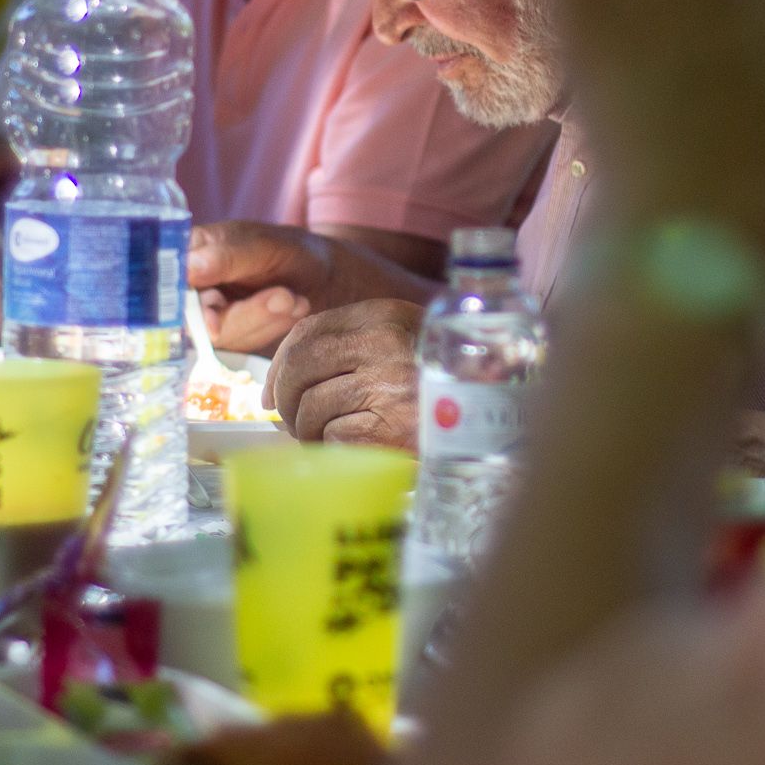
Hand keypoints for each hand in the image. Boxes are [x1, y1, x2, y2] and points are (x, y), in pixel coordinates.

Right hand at [187, 221, 430, 355]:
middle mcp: (193, 288)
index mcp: (190, 254)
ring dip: (266, 320)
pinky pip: (245, 346)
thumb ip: (228, 255)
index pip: (169, 288)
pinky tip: (294, 310)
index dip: (189, 309)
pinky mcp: (234, 338)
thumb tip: (189, 268)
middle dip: (247, 314)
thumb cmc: (293, 250)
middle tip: (286, 297)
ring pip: (225, 336)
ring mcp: (212, 316)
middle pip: (197, 320)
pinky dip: (273, 330)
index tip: (215, 323)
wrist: (327, 276)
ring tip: (295, 299)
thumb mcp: (265, 245)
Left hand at [263, 300, 423, 448]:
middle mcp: (381, 344)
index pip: (308, 332)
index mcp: (383, 316)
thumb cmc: (439, 382)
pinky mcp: (386, 428)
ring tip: (332, 437)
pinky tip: (357, 447)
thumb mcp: (401, 342)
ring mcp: (384, 386)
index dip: (280, 365)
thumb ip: (347, 350)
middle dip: (287, 401)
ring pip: (310, 409)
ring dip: (310, 431)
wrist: (492, 415)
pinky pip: (333, 438)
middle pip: (299, 369)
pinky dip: (335, 448)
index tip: (272, 392)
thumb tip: (276, 391)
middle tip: (294, 421)